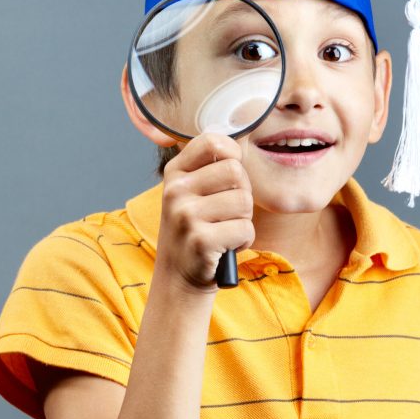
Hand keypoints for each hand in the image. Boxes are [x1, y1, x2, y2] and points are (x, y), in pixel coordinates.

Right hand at [157, 133, 254, 291]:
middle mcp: (175, 191)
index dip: (233, 154)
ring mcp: (186, 215)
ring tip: (225, 230)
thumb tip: (239, 142)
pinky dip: (243, 241)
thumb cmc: (195, 229)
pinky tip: (225, 246)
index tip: (230, 176)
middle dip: (243, 193)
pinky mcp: (201, 240)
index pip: (212, 142)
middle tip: (228, 212)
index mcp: (175, 173)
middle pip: (236, 171)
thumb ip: (210, 167)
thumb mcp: (192, 193)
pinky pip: (245, 229)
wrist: (179, 276)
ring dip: (243, 220)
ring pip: (244, 201)